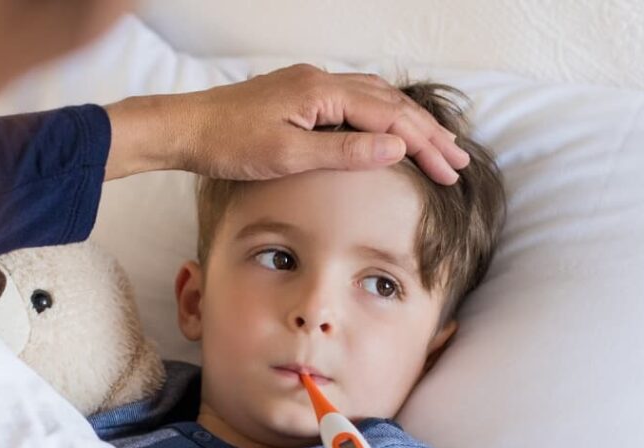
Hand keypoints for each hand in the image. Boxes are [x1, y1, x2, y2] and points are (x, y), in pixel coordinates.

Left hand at [105, 64, 469, 185]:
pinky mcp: (297, 94)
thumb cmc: (229, 145)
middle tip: (458, 162)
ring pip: (374, 97)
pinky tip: (386, 128)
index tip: (450, 171)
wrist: (185, 128)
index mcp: (323, 93)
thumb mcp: (289, 156)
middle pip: (390, 103)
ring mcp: (309, 85)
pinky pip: (353, 99)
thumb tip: (397, 147)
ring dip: (407, 122)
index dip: (425, 145)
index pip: (390, 117)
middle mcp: (321, 81)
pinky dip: (380, 114)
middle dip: (427, 133)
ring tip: (435, 145)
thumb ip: (345, 151)